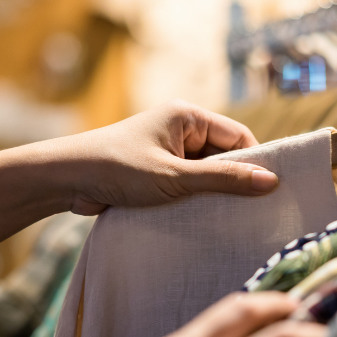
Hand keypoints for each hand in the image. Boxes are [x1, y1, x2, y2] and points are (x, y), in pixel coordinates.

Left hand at [56, 100, 278, 214]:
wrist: (65, 180)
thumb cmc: (118, 169)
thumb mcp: (175, 177)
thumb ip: (223, 180)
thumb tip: (271, 181)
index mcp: (188, 116)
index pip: (238, 137)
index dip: (254, 163)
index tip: (269, 192)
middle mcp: (180, 128)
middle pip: (224, 156)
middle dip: (233, 181)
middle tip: (252, 211)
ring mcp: (167, 150)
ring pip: (206, 173)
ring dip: (211, 194)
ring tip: (226, 218)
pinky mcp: (156, 171)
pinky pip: (187, 184)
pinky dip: (194, 200)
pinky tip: (202, 220)